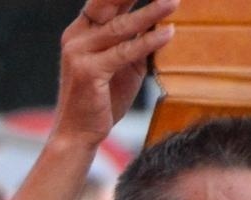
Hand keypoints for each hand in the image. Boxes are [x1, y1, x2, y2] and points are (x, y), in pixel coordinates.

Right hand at [53, 0, 177, 147]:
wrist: (78, 134)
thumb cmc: (102, 99)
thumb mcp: (122, 62)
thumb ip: (136, 39)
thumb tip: (164, 17)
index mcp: (82, 31)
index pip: (106, 0)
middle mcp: (76, 38)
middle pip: (109, 3)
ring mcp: (79, 54)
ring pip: (120, 27)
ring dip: (151, 12)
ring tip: (174, 2)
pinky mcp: (88, 72)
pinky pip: (124, 51)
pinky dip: (148, 42)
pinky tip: (169, 33)